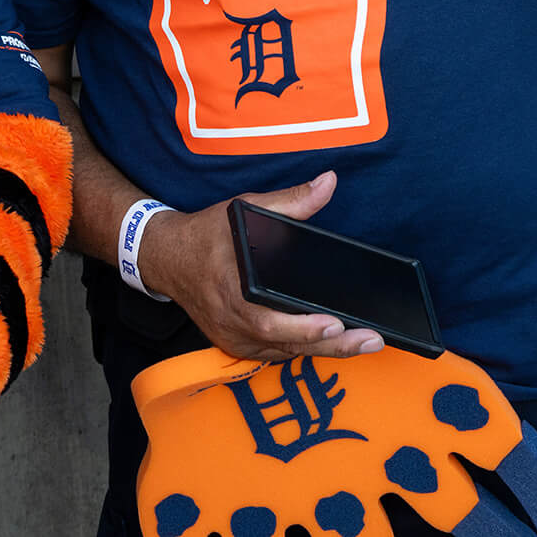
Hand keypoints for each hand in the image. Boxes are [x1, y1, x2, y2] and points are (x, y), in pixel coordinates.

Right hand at [140, 173, 383, 362]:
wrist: (166, 258)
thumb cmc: (206, 233)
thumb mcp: (244, 208)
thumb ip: (290, 200)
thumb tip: (328, 183)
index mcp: (229, 289)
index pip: (267, 320)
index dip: (301, 328)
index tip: (334, 323)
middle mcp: (230, 321)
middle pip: (285, 345)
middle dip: (331, 345)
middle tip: (369, 339)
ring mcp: (232, 338)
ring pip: (284, 354)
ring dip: (324, 350)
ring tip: (363, 341)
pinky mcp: (235, 346)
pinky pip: (274, 354)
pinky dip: (302, 349)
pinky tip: (332, 342)